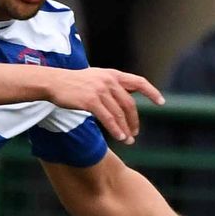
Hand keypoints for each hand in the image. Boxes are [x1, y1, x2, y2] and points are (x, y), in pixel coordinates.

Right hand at [44, 67, 164, 144]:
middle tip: (135, 133)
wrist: (54, 82)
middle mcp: (109, 81)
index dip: (151, 92)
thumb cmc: (74, 83)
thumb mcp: (96, 78)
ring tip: (128, 140)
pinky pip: (108, 118)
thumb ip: (112, 85)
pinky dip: (116, 129)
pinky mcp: (91, 101)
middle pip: (129, 104)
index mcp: (112, 75)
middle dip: (134, 121)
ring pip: (119, 114)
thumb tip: (128, 94)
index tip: (161, 102)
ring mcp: (100, 90)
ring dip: (125, 129)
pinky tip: (119, 137)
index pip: (138, 82)